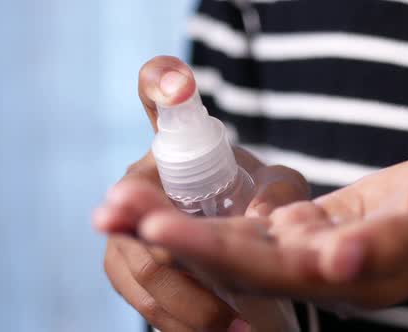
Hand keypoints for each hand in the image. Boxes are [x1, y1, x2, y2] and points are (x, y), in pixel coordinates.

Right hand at [93, 56, 308, 330]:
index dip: (163, 81)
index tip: (181, 85)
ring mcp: (127, 226)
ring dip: (183, 298)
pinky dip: (179, 320)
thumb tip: (266, 225)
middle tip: (194, 261)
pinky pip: (146, 301)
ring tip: (235, 325)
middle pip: (133, 204)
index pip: (157, 89)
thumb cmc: (254, 199)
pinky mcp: (130, 269)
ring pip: (139, 265)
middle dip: (159, 235)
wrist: (231, 236)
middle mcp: (141, 178)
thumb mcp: (278, 189)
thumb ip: (280, 194)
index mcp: (176, 142)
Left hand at [131, 145, 407, 309]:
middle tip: (109, 210)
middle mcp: (322, 272)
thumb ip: (392, 243)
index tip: (154, 227)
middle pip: (235, 258)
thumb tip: (335, 264)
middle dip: (173, 235)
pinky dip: (217, 216)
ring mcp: (316, 251)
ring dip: (183, 222)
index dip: (209, 248)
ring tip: (127, 202)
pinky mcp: (316, 229)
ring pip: (238, 242)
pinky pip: (258, 228)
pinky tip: (179, 204)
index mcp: (349, 274)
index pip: (265, 267)